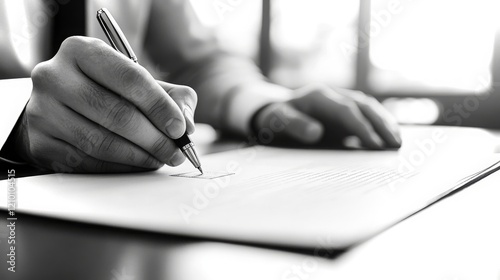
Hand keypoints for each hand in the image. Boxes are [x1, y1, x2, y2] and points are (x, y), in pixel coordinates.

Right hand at [14, 36, 196, 172]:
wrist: (59, 106)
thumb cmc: (106, 90)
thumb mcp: (138, 82)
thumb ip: (171, 96)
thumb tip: (187, 125)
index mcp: (82, 51)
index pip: (130, 79)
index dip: (160, 107)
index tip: (181, 129)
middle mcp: (54, 76)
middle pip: (116, 114)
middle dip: (154, 138)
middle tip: (176, 152)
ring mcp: (42, 110)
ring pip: (100, 141)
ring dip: (139, 156)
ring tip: (160, 159)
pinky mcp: (39, 141)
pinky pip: (86, 162)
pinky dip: (118, 167)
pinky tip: (136, 165)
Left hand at [252, 84, 400, 148]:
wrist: (276, 111)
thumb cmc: (276, 118)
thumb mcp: (278, 120)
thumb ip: (294, 125)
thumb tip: (316, 132)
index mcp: (318, 95)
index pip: (346, 110)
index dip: (361, 126)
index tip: (374, 144)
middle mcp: (334, 95)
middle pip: (364, 105)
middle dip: (381, 124)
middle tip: (395, 144)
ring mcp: (341, 101)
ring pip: (369, 108)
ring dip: (385, 123)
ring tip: (398, 142)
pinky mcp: (346, 112)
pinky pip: (367, 116)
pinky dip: (380, 125)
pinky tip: (390, 139)